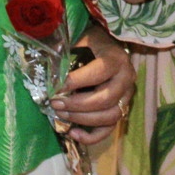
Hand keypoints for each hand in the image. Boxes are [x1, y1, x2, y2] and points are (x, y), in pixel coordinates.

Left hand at [51, 24, 135, 144]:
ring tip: (60, 114)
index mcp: (116, 59)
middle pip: (105, 99)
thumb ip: (67, 47)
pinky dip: (92, 136)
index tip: (56, 86)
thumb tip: (47, 66)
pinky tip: (72, 133)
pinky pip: (109, 129)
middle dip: (76, 105)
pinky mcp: (122, 109)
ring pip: (110, 116)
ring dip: (82, 119)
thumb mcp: (82, 37)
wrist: (109, 46)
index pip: (99, 73)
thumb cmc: (91, 42)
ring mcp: (127, 96)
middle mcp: (126, 79)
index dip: (77, 81)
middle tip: (54, 103)